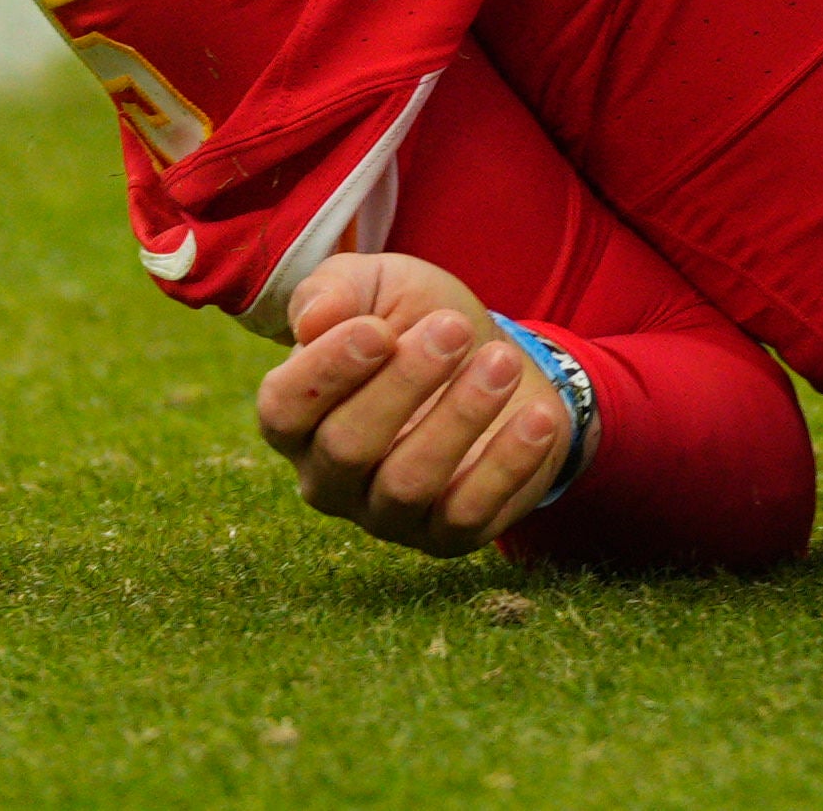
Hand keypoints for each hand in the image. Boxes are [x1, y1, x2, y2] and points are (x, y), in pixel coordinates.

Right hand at [256, 252, 577, 557]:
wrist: (498, 357)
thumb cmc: (423, 322)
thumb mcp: (382, 287)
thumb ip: (335, 290)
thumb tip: (312, 320)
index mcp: (299, 418)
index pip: (283, 409)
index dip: (325, 372)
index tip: (378, 330)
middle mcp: (330, 477)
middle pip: (346, 448)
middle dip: (402, 385)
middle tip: (453, 330)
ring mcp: (386, 514)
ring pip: (407, 484)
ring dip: (459, 418)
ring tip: (502, 362)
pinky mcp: (446, 535)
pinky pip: (468, 515)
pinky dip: (507, 465)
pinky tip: (538, 417)